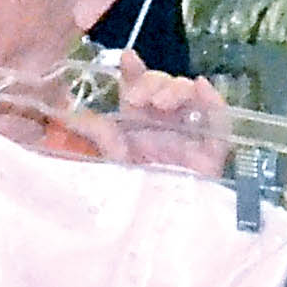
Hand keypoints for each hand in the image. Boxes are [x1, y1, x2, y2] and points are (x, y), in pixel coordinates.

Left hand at [64, 55, 233, 180]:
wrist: (156, 228)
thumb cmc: (132, 194)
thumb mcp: (109, 161)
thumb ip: (96, 137)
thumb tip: (68, 116)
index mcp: (138, 123)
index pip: (137, 88)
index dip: (134, 71)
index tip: (127, 59)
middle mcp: (163, 122)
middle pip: (163, 85)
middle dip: (153, 83)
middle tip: (140, 99)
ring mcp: (189, 132)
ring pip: (189, 93)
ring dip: (174, 89)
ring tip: (161, 103)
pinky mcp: (211, 148)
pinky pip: (218, 118)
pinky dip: (211, 99)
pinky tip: (200, 87)